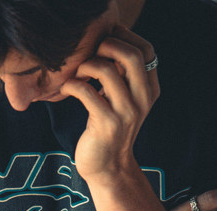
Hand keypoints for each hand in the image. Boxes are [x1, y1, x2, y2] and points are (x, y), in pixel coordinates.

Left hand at [60, 26, 159, 181]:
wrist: (108, 168)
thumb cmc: (110, 130)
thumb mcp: (123, 103)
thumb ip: (123, 78)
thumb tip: (106, 45)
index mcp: (149, 91)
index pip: (147, 51)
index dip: (125, 38)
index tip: (105, 40)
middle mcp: (142, 100)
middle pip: (132, 55)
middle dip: (107, 46)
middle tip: (90, 54)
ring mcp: (126, 113)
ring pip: (108, 70)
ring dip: (86, 66)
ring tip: (77, 74)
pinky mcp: (106, 125)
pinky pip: (86, 92)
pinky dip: (72, 84)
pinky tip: (67, 89)